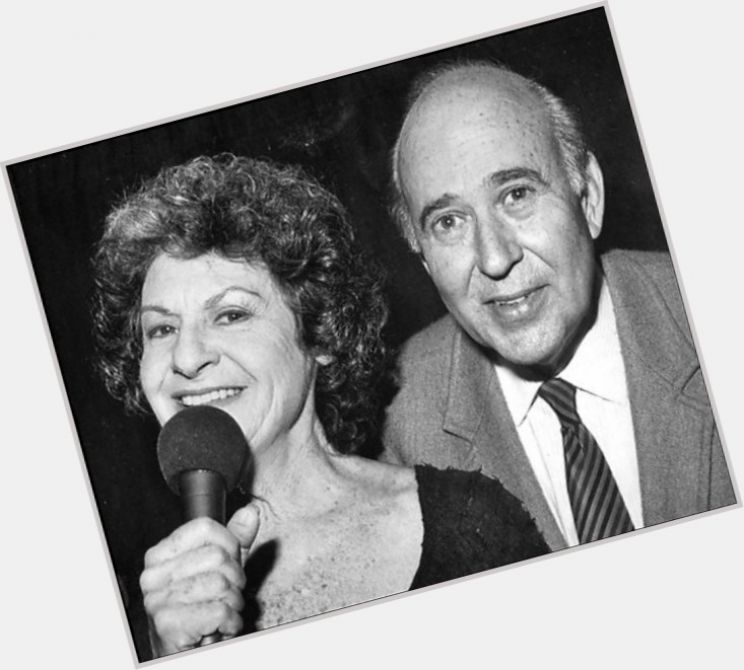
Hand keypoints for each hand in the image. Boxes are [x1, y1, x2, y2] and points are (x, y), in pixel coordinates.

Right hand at [140, 508, 258, 656]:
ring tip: (221, 610)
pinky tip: (218, 626)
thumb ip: (235, 540)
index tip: (228, 563)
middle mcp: (153, 575)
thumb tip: (250, 513)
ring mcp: (157, 599)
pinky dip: (230, 621)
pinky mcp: (168, 624)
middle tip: (224, 594)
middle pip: (217, 556)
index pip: (205, 527)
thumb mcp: (221, 568)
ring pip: (221, 584)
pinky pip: (220, 610)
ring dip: (233, 602)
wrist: (186, 650)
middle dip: (234, 579)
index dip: (228, 544)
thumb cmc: (201, 608)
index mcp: (160, 555)